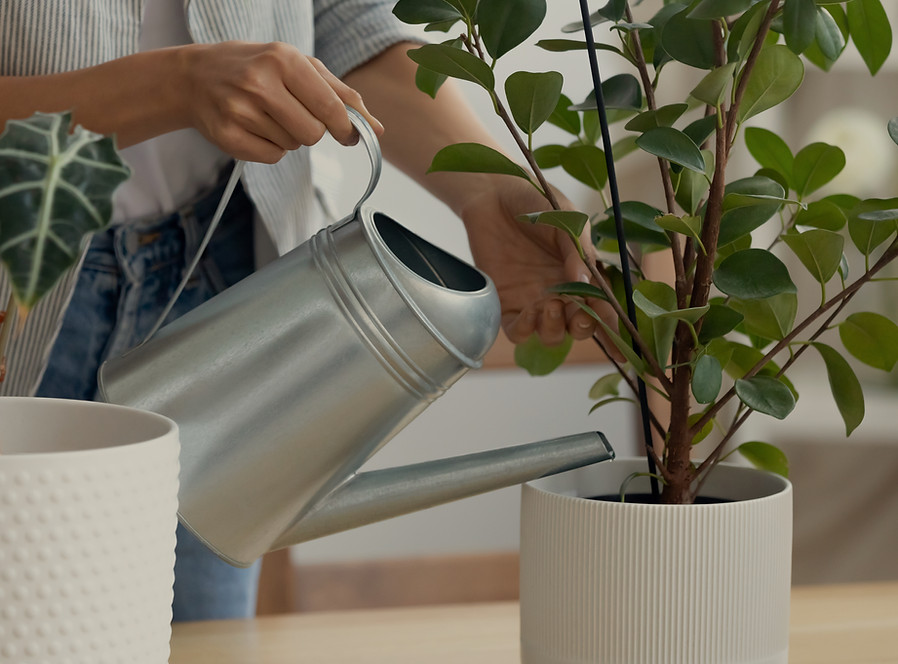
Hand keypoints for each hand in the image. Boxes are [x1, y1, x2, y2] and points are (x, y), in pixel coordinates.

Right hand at [179, 41, 382, 162]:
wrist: (195, 78)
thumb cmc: (256, 69)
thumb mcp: (298, 66)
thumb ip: (340, 95)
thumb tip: (377, 128)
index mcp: (283, 59)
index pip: (331, 108)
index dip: (346, 128)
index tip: (348, 134)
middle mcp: (260, 84)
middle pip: (313, 134)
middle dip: (312, 130)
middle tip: (294, 114)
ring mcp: (241, 111)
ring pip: (293, 147)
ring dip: (289, 137)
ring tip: (267, 115)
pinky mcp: (228, 137)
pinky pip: (272, 158)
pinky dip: (270, 149)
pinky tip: (254, 128)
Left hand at [460, 177, 614, 347]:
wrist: (494, 193)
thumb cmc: (535, 202)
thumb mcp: (565, 220)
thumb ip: (577, 252)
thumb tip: (586, 283)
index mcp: (582, 275)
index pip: (601, 308)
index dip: (612, 329)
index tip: (621, 344)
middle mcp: (561, 294)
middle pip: (578, 328)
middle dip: (583, 328)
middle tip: (579, 313)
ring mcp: (533, 301)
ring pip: (550, 335)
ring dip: (554, 329)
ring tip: (550, 304)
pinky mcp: (506, 303)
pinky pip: (517, 332)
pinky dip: (526, 330)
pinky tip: (530, 311)